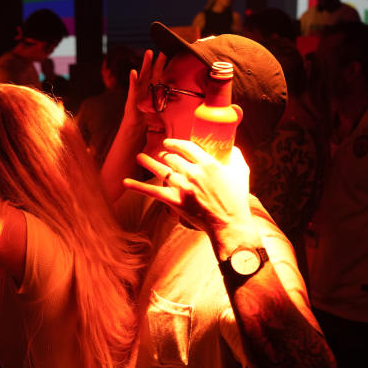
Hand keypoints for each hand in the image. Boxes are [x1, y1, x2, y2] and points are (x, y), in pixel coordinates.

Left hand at [123, 139, 251, 234]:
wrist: (229, 224)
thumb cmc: (237, 199)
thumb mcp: (241, 173)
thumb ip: (236, 157)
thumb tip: (232, 148)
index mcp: (208, 164)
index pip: (187, 147)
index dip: (175, 143)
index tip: (169, 143)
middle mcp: (193, 173)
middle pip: (173, 158)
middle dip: (166, 155)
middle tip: (162, 155)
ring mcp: (182, 187)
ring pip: (162, 170)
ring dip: (149, 163)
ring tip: (140, 157)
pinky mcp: (175, 201)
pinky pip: (152, 191)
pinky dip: (137, 186)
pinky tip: (125, 182)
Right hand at [126, 49, 166, 153]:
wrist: (135, 128)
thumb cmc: (149, 120)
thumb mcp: (164, 112)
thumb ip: (171, 108)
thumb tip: (188, 109)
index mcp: (154, 89)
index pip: (161, 75)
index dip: (167, 66)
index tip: (173, 55)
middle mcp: (146, 87)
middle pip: (153, 71)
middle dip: (158, 61)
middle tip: (164, 49)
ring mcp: (138, 91)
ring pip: (143, 74)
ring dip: (145, 64)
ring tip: (149, 53)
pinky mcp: (132, 97)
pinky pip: (133, 87)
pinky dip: (133, 79)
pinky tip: (133, 72)